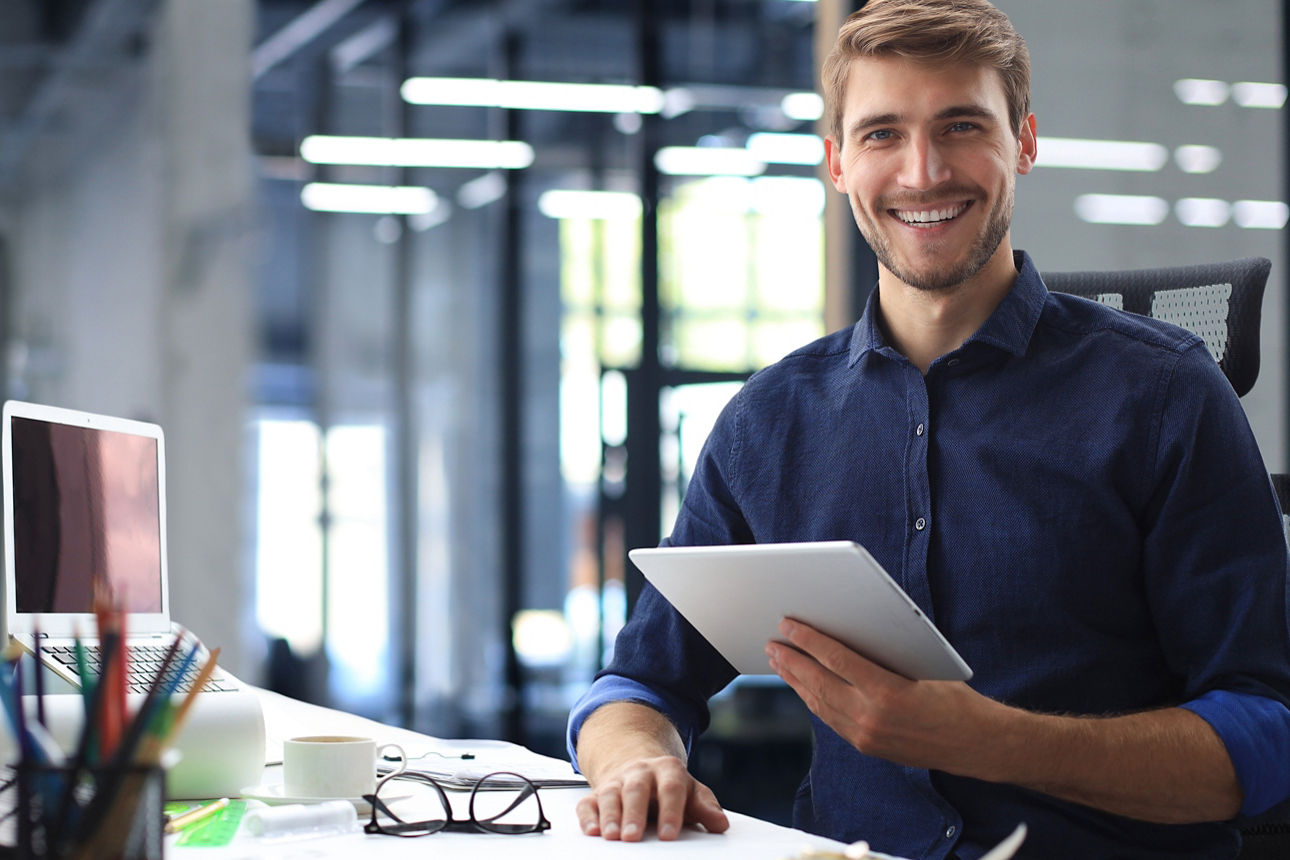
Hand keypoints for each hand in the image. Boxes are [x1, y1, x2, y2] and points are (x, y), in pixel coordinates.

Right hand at [576, 754, 729, 841]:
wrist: (641, 767)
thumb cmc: (669, 787)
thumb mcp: (691, 792)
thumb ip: (705, 807)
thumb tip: (720, 823)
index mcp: (667, 770)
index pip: (671, 788)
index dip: (670, 812)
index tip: (669, 835)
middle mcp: (640, 772)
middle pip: (636, 789)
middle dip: (634, 813)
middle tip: (634, 837)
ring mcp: (617, 782)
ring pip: (610, 794)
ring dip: (610, 816)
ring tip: (612, 837)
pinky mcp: (597, 794)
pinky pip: (588, 802)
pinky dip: (588, 816)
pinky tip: (592, 831)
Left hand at [766, 618, 999, 774]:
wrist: (975, 744)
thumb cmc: (954, 697)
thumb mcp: (922, 666)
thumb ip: (883, 655)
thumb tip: (846, 631)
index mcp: (887, 692)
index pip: (836, 659)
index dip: (808, 640)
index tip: (788, 625)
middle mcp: (871, 717)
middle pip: (818, 683)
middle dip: (791, 661)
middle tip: (772, 643)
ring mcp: (866, 735)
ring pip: (819, 704)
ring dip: (795, 681)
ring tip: (778, 661)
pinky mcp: (865, 746)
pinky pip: (830, 718)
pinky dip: (813, 699)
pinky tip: (803, 686)